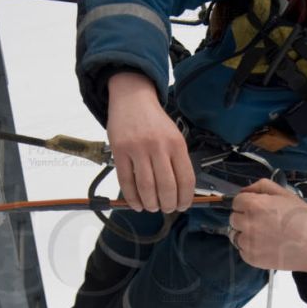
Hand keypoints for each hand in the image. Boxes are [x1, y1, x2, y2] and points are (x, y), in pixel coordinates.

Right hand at [106, 70, 196, 212]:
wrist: (132, 98)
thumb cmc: (154, 120)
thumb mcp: (173, 135)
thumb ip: (176, 159)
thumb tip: (180, 191)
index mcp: (176, 144)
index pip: (186, 178)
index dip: (185, 198)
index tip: (182, 206)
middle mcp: (158, 146)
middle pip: (166, 186)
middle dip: (168, 204)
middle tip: (167, 209)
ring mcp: (138, 149)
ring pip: (146, 187)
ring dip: (150, 204)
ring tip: (152, 207)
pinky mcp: (120, 151)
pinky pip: (125, 181)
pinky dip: (131, 197)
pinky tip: (136, 203)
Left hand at [229, 178, 306, 275]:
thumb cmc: (304, 219)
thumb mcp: (285, 194)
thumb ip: (261, 187)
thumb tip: (245, 190)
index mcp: (254, 205)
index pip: (236, 201)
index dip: (247, 204)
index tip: (257, 208)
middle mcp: (248, 223)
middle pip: (234, 218)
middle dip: (245, 219)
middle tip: (265, 222)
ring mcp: (248, 242)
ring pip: (236, 235)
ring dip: (246, 234)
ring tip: (267, 235)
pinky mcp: (251, 258)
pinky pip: (242, 250)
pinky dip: (251, 248)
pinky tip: (268, 245)